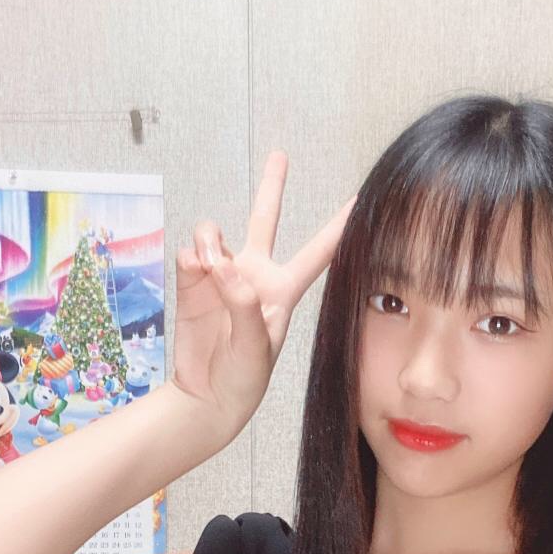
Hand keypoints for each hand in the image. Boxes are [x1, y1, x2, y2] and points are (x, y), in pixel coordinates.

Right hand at [171, 150, 355, 444]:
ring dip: (211, 240)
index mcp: (283, 291)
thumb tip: (220, 263)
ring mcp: (221, 276)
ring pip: (214, 233)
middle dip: (272, 187)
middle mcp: (253, 275)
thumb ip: (241, 303)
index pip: (319, 253)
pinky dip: (192, 257)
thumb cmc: (243, 380)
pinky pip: (190, 252)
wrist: (207, 397)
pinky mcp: (192, 283)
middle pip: (264, 219)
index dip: (339, 226)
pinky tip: (196, 273)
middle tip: (281, 155)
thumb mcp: (254, 348)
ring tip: (210, 264)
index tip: (362, 199)